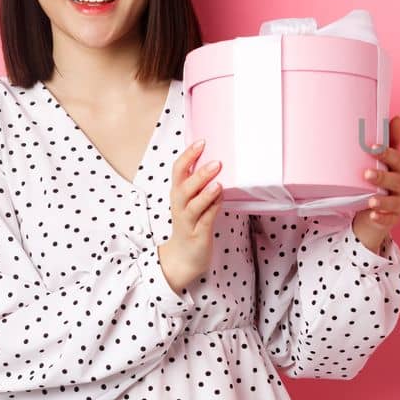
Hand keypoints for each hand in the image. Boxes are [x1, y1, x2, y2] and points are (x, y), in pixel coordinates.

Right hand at [159, 140, 223, 292]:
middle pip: (184, 187)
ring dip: (205, 193)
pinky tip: (221, 199)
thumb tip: (218, 161)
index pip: (178, 171)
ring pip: (193, 205)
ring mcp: (187, 222)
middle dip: (199, 174)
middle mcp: (180, 206)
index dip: (188, 156)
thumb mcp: (194, 201)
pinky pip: (204, 220)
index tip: (202, 141)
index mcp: (178, 194)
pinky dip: (212, 209)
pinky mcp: (197, 235)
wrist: (183, 258)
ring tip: (218, 182)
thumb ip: (202, 184)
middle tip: (217, 161)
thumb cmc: (192, 224)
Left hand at [353, 115, 399, 254]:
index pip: (398, 159)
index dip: (387, 153)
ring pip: (395, 202)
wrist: (379, 207)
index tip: (372, 147)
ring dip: (383, 200)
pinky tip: (373, 215)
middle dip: (383, 177)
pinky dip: (382, 218)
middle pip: (397, 181)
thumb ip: (391, 141)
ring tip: (371, 200)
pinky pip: (390, 220)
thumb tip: (399, 117)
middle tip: (366, 174)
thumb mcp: (386, 161)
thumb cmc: (383, 179)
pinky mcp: (394, 218)